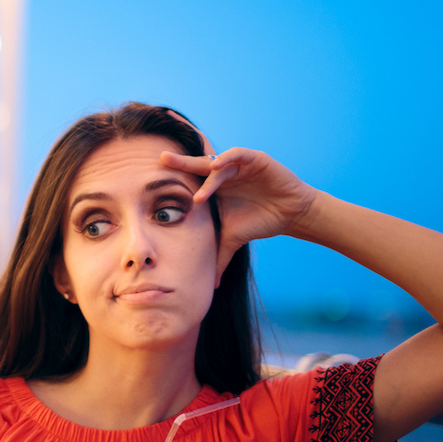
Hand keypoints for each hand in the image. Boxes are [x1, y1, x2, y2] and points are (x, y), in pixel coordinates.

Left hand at [161, 147, 319, 276]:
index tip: (152, 180)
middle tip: (162, 159)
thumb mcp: (232, 240)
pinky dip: (228, 158)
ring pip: (218, 164)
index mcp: (214, 188)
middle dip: (180, 162)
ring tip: (199, 196)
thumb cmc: (259, 222)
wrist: (289, 215)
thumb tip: (210, 287)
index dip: (174, 177)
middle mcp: (223, 173)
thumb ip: (218, 259)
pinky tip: (217, 165)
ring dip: (208, 176)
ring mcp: (239, 165)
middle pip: (197, 165)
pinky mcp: (256, 159)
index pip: (190, 180)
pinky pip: (239, 154)